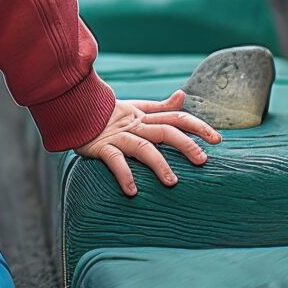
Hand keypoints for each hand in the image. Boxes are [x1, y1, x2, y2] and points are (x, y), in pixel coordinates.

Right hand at [73, 90, 219, 197]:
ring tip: (172, 183)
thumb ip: (159, 107)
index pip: (177, 117)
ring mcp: (117, 136)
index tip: (218, 139)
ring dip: (160, 165)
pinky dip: (124, 175)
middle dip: (187, 145)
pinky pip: (115, 161)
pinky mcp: (100, 147)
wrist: (69, 110)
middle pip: (166, 131)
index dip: (198, 126)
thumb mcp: (134, 108)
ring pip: (144, 147)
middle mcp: (134, 125)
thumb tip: (182, 95)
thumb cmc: (103, 114)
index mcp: (144, 116)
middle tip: (203, 161)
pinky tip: (132, 191)